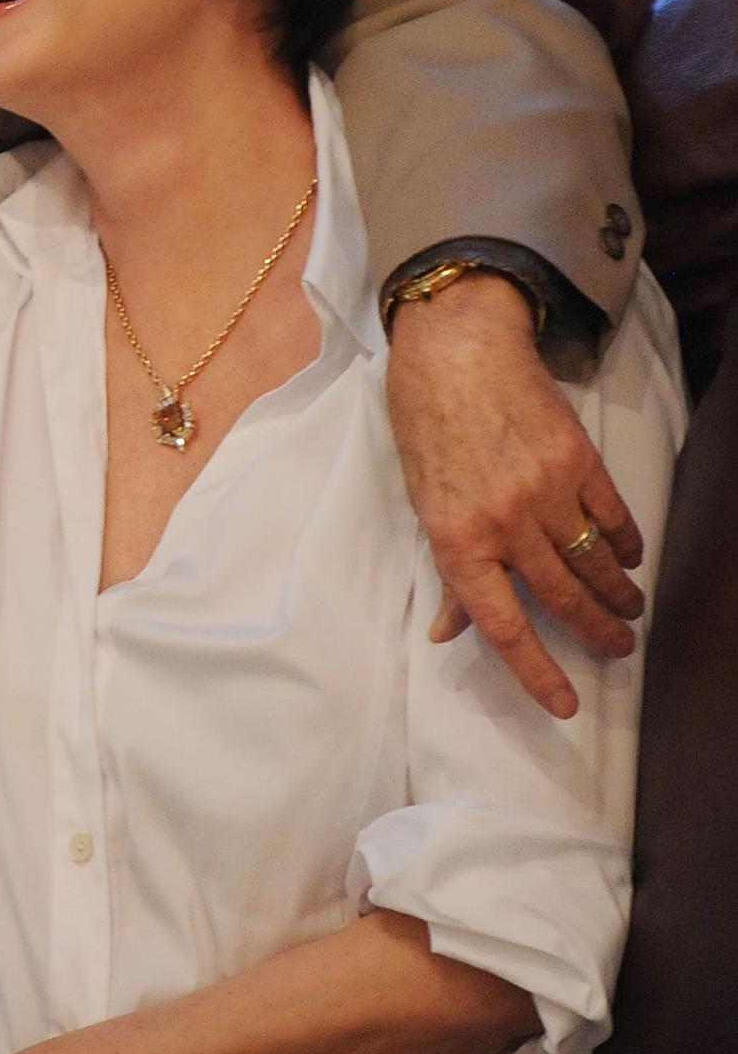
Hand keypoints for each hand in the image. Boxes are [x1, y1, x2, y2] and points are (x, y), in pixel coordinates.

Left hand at [386, 273, 642, 718]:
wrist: (456, 349)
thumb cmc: (425, 424)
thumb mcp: (422, 501)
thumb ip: (445, 571)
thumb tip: (447, 632)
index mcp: (455, 539)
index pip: (500, 625)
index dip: (536, 672)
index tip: (566, 704)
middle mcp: (504, 523)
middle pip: (561, 598)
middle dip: (595, 632)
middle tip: (618, 650)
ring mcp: (546, 491)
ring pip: (593, 562)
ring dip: (616, 594)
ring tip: (630, 612)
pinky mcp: (578, 460)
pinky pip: (611, 517)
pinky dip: (625, 543)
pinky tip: (630, 557)